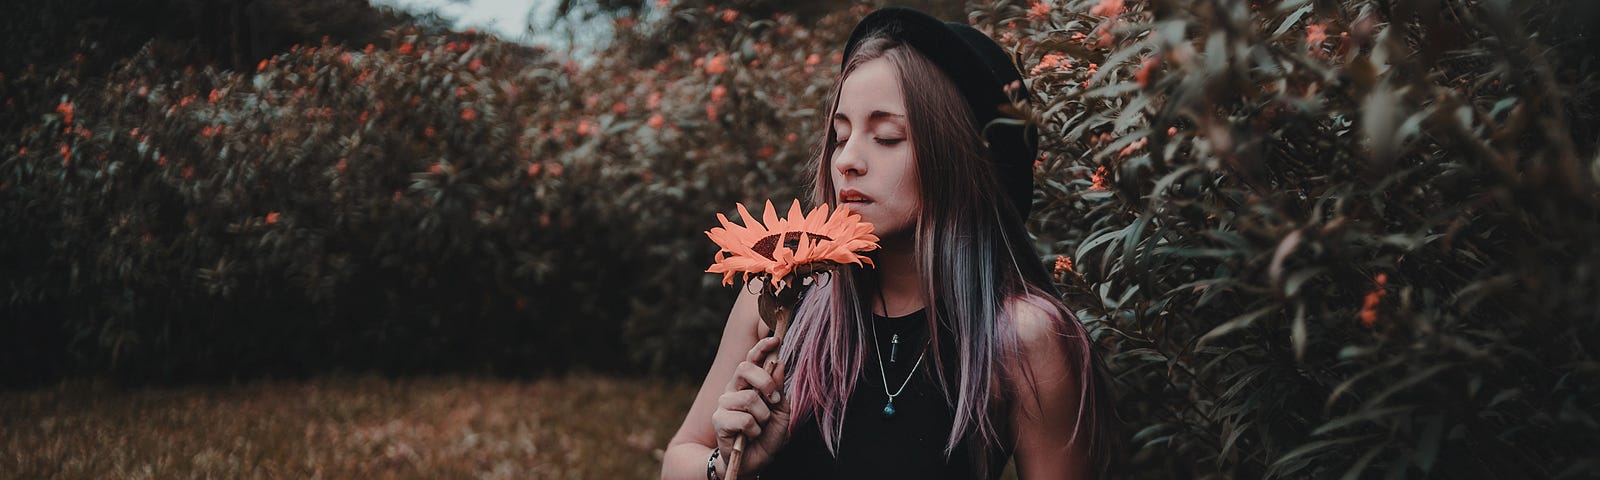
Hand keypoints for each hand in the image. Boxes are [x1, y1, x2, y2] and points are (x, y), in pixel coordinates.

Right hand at [712, 336, 790, 474]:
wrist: (755, 462)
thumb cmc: (767, 435)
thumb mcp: (781, 411)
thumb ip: (779, 388)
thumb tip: (779, 363)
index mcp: (748, 384)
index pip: (752, 359)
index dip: (761, 347)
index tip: (775, 339)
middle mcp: (734, 389)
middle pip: (745, 368)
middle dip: (765, 382)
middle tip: (774, 399)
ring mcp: (724, 404)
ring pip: (749, 398)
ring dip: (763, 416)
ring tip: (761, 427)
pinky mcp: (719, 421)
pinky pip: (744, 420)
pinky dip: (755, 431)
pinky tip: (750, 436)